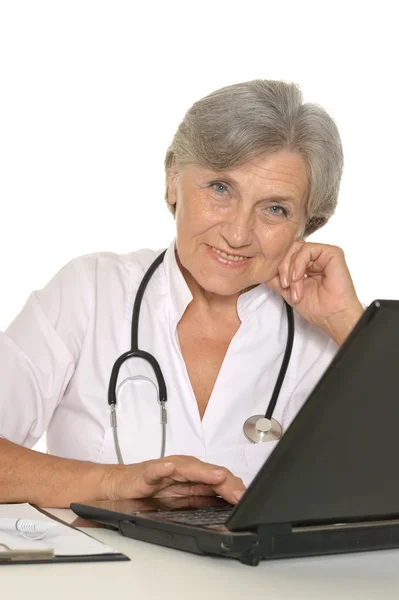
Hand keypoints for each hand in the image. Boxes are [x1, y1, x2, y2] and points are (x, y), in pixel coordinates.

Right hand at [101, 455, 245, 504]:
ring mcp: (165, 471)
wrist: (117, 488)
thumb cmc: (147, 492)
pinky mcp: (145, 474)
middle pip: (209, 474)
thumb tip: (228, 506)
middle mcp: (182, 470)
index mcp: (192, 478)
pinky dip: (161, 469)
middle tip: (240, 495)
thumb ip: (202, 501)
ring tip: (217, 476)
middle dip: (226, 483)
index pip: (219, 480)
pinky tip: (168, 469)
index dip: (234, 489)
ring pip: (187, 468)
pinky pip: (154, 471)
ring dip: (203, 472)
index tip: (248, 501)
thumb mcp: (180, 502)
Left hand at [265, 240, 363, 345]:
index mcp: (307, 266)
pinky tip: (298, 277)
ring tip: (293, 285)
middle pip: (291, 249)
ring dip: (290, 268)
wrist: (332, 317)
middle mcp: (315, 258)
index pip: (288, 254)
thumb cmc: (318, 308)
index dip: (279, 266)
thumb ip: (277, 279)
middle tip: (285, 285)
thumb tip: (264, 271)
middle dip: (283, 267)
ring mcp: (324, 255)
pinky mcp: (332, 253)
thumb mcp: (288, 292)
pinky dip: (298, 263)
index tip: (280, 284)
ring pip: (297, 248)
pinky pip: (308, 249)